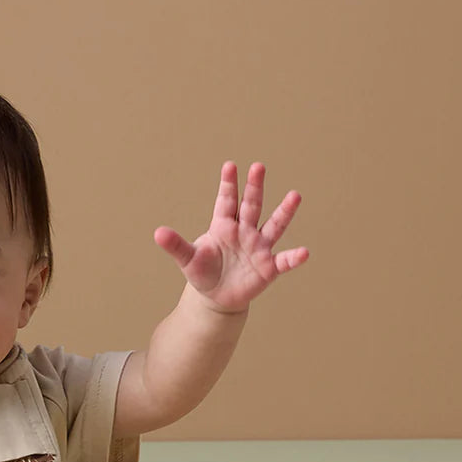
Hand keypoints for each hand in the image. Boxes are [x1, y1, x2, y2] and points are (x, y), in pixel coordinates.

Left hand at [154, 161, 307, 314]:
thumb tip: (157, 232)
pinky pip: (283, 261)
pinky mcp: (268, 267)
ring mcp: (258, 247)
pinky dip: (294, 258)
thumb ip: (176, 245)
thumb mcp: (188, 259)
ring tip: (295, 195)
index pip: (226, 201)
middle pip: (251, 205)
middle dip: (254, 187)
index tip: (229, 166)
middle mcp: (244, 231)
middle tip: (258, 166)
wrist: (217, 296)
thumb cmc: (203, 272)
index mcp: (223, 225)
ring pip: (274, 225)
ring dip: (284, 212)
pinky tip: (304, 253)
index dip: (228, 184)